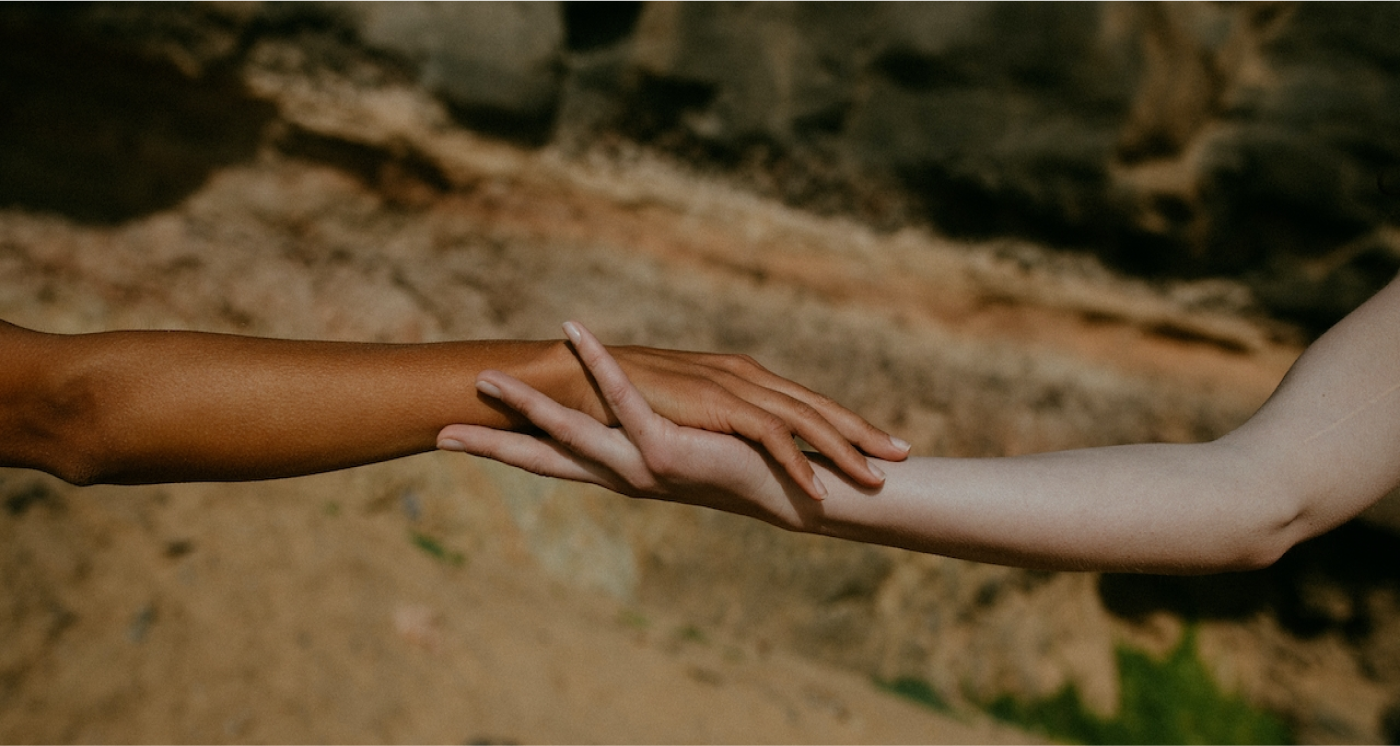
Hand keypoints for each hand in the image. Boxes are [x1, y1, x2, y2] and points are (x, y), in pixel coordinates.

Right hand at [437, 321, 834, 514]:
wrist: (806, 491)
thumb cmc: (758, 465)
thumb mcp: (703, 439)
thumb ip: (667, 425)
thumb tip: (637, 407)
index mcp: (631, 471)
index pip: (559, 464)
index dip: (510, 452)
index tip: (456, 442)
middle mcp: (629, 474)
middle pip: (551, 457)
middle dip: (497, 442)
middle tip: (441, 432)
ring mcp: (644, 465)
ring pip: (576, 430)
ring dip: (531, 403)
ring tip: (489, 379)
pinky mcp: (668, 451)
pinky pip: (624, 400)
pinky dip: (599, 366)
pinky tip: (575, 339)